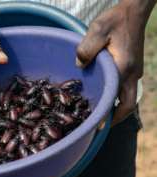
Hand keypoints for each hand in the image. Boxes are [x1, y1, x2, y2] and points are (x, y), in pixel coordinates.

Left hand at [76, 1, 150, 125]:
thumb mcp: (98, 30)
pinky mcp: (133, 67)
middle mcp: (132, 74)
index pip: (116, 98)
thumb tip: (79, 66)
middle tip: (102, 126)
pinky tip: (106, 96)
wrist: (133, 12)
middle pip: (128, 104)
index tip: (98, 126)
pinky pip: (127, 88)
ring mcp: (135, 71)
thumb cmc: (115, 20)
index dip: (108, 114)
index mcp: (123, 68)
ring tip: (103, 115)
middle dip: (117, 118)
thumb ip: (87, 49)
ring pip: (129, 97)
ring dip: (118, 108)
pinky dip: (118, 97)